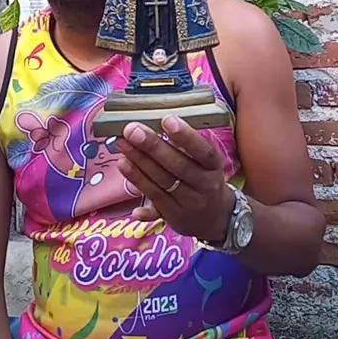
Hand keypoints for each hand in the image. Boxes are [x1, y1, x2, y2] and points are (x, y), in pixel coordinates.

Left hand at [115, 116, 234, 241]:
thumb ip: (188, 146)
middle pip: (178, 166)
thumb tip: (159, 124)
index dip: (186, 136)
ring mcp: (187, 202)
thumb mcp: (207, 162)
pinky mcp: (171, 215)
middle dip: (153, 146)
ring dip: (139, 160)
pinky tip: (123, 166)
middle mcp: (204, 185)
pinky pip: (152, 196)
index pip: (203, 151)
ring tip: (122, 142)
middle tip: (132, 130)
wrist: (215, 218)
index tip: (167, 120)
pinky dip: (137, 181)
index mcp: (214, 167)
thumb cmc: (205, 177)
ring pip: (161, 180)